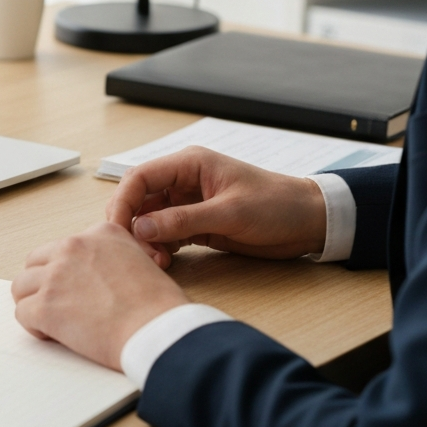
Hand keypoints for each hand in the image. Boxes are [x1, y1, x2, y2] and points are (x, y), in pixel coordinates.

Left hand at [11, 222, 188, 370]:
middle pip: (35, 262)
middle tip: (57, 305)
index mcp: (100, 233)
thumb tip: (94, 276)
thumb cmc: (158, 306)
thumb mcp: (141, 261)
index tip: (76, 289)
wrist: (157, 329)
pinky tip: (54, 335)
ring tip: (52, 321)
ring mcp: (56, 275)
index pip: (64, 247)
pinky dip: (34, 326)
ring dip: (33, 303)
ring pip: (21, 286)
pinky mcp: (45, 305)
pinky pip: (22, 312)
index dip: (66, 271)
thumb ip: (112, 259)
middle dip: (42, 284)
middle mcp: (73, 247)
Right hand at [106, 147, 327, 268]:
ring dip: (145, 241)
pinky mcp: (194, 224)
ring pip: (148, 220)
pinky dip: (159, 248)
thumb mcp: (230, 213)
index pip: (139, 177)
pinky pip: (164, 234)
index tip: (117, 231)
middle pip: (137, 199)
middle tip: (136, 252)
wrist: (309, 222)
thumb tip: (141, 227)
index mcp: (189, 164)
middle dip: (130, 225)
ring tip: (157, 262)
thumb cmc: (277, 206)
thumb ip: (184, 220)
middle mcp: (182, 181)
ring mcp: (187, 203)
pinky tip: (166, 262)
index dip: (122, 202)